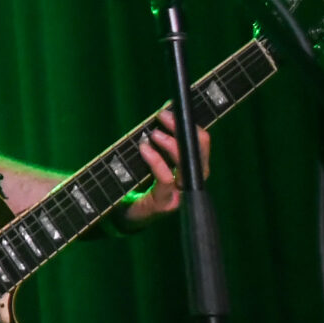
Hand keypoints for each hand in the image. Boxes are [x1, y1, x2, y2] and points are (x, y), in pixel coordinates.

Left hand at [125, 107, 204, 223]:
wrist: (122, 214)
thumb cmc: (137, 183)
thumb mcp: (149, 158)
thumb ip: (158, 139)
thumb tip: (165, 111)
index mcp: (189, 170)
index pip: (200, 146)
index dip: (193, 127)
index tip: (176, 109)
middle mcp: (189, 183)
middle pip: (200, 155)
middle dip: (184, 132)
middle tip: (164, 116)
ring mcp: (179, 195)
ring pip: (187, 168)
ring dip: (172, 146)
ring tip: (154, 134)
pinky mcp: (164, 204)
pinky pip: (165, 180)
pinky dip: (156, 162)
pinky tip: (145, 149)